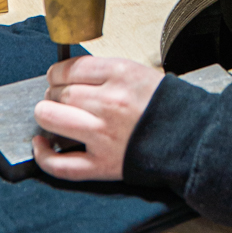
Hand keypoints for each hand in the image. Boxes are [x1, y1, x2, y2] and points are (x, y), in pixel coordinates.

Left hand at [32, 56, 163, 181]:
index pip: (70, 68)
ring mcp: (103, 135)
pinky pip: (61, 164)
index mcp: (120, 74)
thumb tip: (70, 75)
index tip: (57, 77)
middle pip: (59, 92)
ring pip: (52, 119)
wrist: (190, 137)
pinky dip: (44, 155)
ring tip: (50, 115)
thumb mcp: (139, 72)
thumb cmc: (165, 105)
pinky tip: (41, 145)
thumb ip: (105, 71)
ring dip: (45, 115)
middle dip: (53, 93)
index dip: (57, 73)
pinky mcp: (102, 165)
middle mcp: (109, 102)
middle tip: (58, 97)